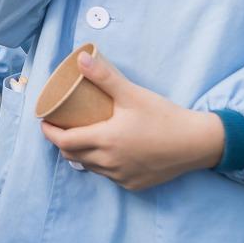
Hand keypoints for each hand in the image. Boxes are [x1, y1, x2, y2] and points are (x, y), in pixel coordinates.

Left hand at [41, 51, 224, 190]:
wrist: (198, 143)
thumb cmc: (164, 116)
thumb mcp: (132, 94)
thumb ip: (104, 76)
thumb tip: (80, 58)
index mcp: (105, 141)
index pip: (64, 141)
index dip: (50, 133)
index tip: (45, 122)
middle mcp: (110, 163)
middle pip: (72, 155)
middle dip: (62, 142)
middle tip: (61, 127)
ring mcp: (122, 177)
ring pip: (90, 167)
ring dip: (80, 154)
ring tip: (81, 137)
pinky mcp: (134, 184)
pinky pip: (108, 176)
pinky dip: (101, 164)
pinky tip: (105, 153)